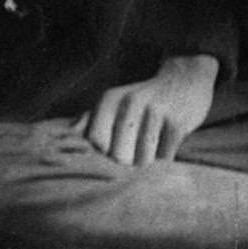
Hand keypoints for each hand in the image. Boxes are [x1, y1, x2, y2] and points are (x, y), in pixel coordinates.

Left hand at [75, 54, 217, 165]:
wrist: (184, 80)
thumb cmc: (141, 100)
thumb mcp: (114, 103)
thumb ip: (88, 121)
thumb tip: (63, 140)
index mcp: (109, 99)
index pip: (96, 142)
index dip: (100, 159)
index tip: (107, 164)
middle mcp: (130, 102)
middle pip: (119, 157)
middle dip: (124, 167)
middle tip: (130, 166)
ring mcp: (155, 112)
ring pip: (143, 162)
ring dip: (145, 168)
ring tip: (147, 159)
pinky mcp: (177, 124)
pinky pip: (165, 160)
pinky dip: (163, 165)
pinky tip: (163, 155)